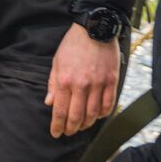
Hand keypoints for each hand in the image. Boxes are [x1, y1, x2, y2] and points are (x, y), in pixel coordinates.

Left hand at [46, 23, 119, 137]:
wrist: (95, 28)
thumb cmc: (73, 44)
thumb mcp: (57, 62)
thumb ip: (53, 84)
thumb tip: (49, 102)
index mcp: (65, 80)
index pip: (60, 111)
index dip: (57, 126)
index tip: (56, 133)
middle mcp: (82, 85)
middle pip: (77, 116)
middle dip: (71, 128)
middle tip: (68, 132)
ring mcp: (98, 84)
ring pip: (93, 113)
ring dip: (87, 124)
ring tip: (82, 126)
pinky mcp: (111, 81)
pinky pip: (108, 104)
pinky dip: (103, 114)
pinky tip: (98, 116)